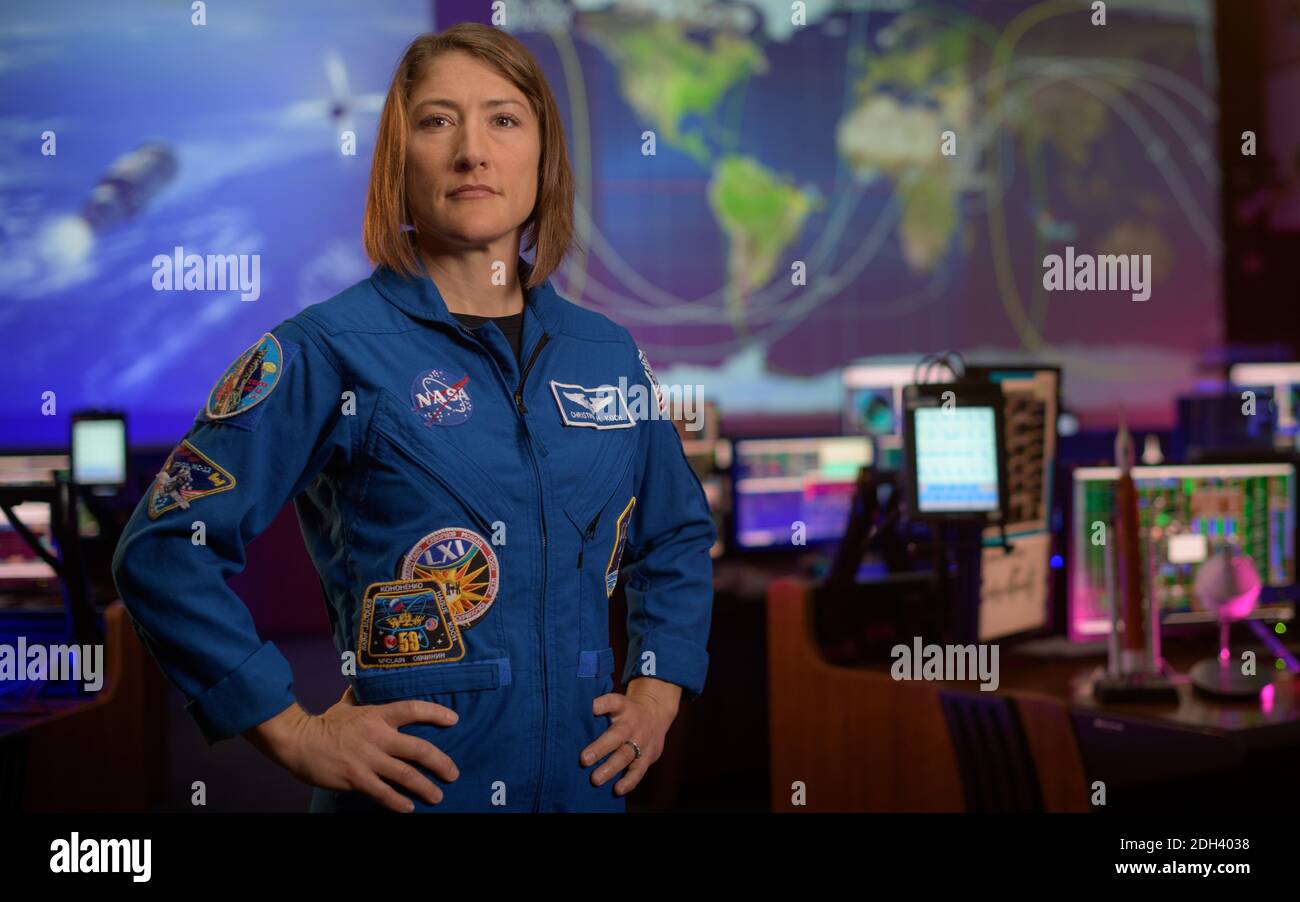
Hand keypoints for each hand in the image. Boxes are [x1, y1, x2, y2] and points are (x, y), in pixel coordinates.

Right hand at [246, 687, 459, 812]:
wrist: (298, 741)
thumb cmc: (323, 723)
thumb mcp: (345, 705)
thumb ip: (358, 697)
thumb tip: (359, 684)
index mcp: (377, 715)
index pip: (413, 709)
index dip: (435, 713)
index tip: (454, 720)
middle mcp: (378, 736)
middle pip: (419, 748)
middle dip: (440, 763)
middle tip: (453, 773)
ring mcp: (368, 759)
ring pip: (406, 775)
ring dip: (425, 787)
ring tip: (438, 795)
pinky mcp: (356, 778)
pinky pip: (383, 792)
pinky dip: (398, 802)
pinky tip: (409, 808)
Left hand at [580, 677, 680, 795]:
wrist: (656, 714)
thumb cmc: (625, 712)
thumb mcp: (615, 704)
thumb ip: (598, 709)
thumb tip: (567, 716)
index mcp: (622, 707)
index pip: (613, 702)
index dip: (602, 704)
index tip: (591, 708)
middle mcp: (632, 724)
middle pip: (617, 735)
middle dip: (600, 748)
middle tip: (584, 760)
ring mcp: (641, 741)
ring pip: (626, 755)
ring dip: (611, 768)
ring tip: (596, 779)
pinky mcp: (647, 756)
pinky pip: (638, 770)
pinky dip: (629, 781)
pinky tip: (617, 790)